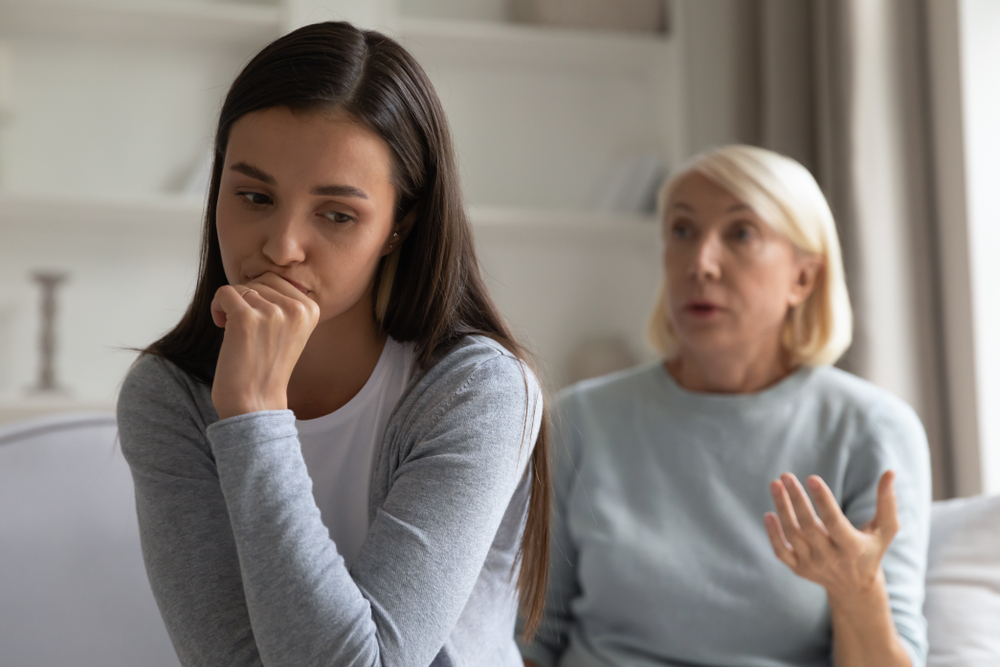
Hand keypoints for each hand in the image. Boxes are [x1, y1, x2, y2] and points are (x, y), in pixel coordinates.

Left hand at [210, 272, 319, 419]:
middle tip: (245, 327)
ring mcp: (272, 313)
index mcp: (311, 309)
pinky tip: (222, 327)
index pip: (278, 279)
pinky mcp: (246, 319)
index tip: (259, 322)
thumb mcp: (290, 330)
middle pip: (259, 280)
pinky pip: (224, 293)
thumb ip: (284, 302)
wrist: (255, 403)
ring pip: (241, 287)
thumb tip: (261, 272)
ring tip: (235, 331)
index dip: (261, 297)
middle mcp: (296, 308)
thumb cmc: (267, 366)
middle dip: (247, 299)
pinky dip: (217, 307)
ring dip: (231, 306)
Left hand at [764, 471, 898, 602]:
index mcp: (853, 548)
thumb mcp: (885, 530)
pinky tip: (769, 514)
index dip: (823, 500)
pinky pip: (781, 552)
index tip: (812, 478)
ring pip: (792, 535)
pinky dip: (773, 534)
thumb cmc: (871, 549)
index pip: (834, 522)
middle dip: (796, 499)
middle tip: (786, 475)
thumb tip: (890, 472)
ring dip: (782, 509)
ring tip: (775, 484)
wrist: (855, 587)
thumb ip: (887, 502)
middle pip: (809, 526)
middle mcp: (831, 559)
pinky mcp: (799, 569)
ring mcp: (813, 565)